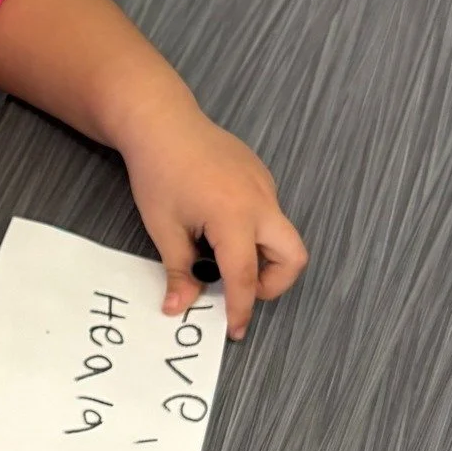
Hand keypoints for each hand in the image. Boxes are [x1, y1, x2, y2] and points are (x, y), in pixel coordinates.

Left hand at [121, 106, 306, 338]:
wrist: (160, 121)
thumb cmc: (157, 172)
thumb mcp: (164, 227)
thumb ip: (179, 271)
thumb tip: (179, 307)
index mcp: (234, 217)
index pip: (245, 277)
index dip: (240, 308)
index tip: (234, 330)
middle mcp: (260, 202)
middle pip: (294, 257)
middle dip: (274, 283)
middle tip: (239, 289)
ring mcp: (265, 185)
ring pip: (282, 234)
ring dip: (262, 256)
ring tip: (219, 254)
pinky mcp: (260, 174)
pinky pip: (268, 212)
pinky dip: (253, 230)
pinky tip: (216, 223)